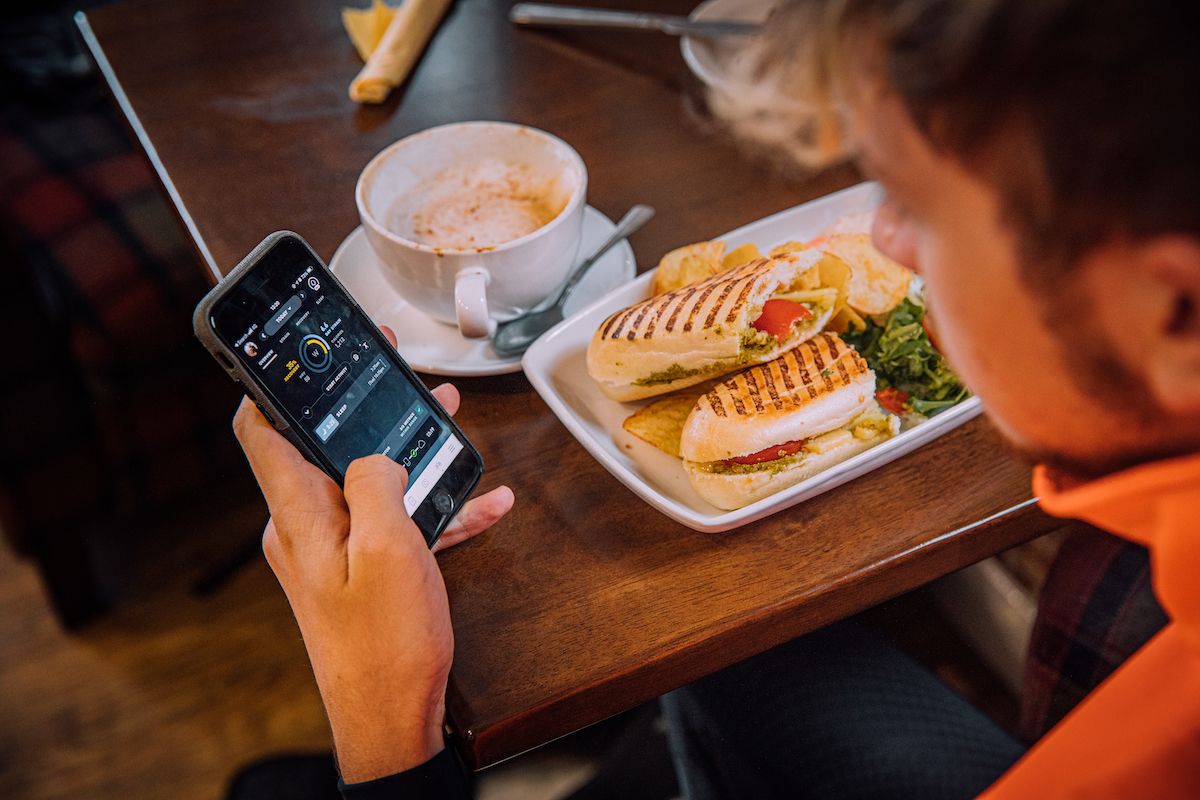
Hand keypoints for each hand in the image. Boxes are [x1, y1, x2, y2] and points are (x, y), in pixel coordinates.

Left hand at [233, 328, 512, 781]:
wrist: (391, 723)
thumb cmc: (385, 647)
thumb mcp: (389, 550)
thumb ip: (377, 483)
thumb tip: (374, 454)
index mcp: (300, 516)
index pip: (262, 431)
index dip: (273, 384)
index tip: (297, 352)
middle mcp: (306, 530)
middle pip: (326, 448)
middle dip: (367, 410)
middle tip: (400, 378)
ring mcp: (332, 554)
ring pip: (369, 482)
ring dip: (411, 455)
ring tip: (451, 423)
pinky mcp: (359, 576)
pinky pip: (393, 526)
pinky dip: (432, 510)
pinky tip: (484, 505)